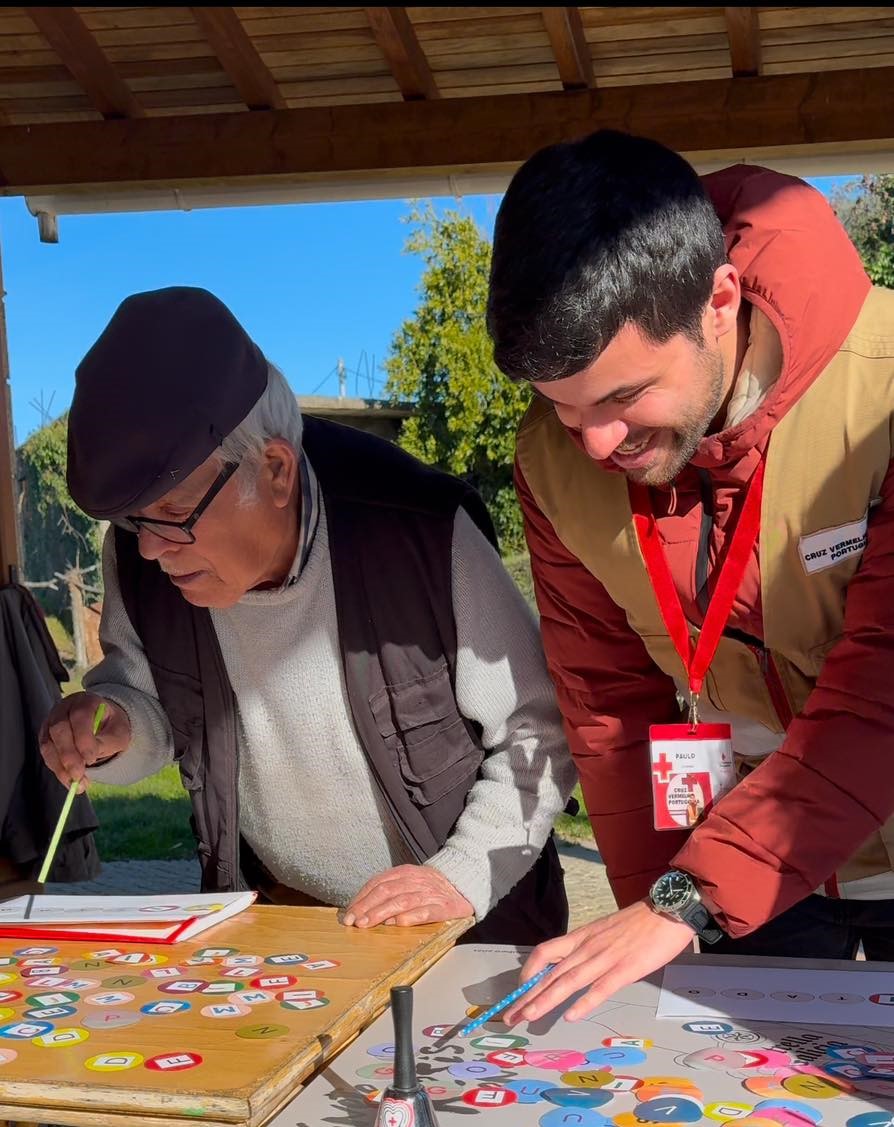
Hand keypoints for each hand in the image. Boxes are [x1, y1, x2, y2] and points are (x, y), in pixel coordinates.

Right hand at [39, 692, 130, 790]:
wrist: (103, 723)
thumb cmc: (112, 726)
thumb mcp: (119, 732)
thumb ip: (107, 742)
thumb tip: (88, 759)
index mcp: (86, 700)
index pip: (80, 716)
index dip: (83, 739)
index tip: (91, 760)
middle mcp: (65, 707)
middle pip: (58, 729)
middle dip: (68, 755)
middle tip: (78, 776)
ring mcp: (51, 721)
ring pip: (48, 744)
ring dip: (60, 766)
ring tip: (75, 784)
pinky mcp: (46, 736)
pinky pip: (47, 754)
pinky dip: (57, 769)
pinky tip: (68, 780)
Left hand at [342, 865, 473, 927]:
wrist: (465, 883)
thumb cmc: (432, 887)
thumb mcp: (410, 881)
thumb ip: (390, 890)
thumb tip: (365, 908)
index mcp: (405, 872)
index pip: (378, 883)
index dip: (362, 897)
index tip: (349, 913)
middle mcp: (416, 881)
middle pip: (387, 892)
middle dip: (367, 907)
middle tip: (354, 921)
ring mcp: (430, 894)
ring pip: (402, 901)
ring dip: (382, 913)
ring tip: (368, 924)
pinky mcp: (445, 907)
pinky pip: (426, 912)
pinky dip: (411, 917)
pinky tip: (398, 924)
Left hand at [503, 900, 695, 1024]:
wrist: (667, 910)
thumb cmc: (639, 922)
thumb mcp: (605, 931)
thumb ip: (590, 948)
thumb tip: (577, 966)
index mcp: (582, 937)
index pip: (546, 952)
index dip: (529, 972)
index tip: (519, 990)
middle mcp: (587, 947)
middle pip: (551, 973)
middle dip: (529, 997)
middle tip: (511, 1016)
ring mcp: (605, 958)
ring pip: (569, 981)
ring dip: (546, 1001)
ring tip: (528, 1016)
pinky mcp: (625, 969)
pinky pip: (601, 988)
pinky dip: (585, 1002)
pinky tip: (571, 1016)